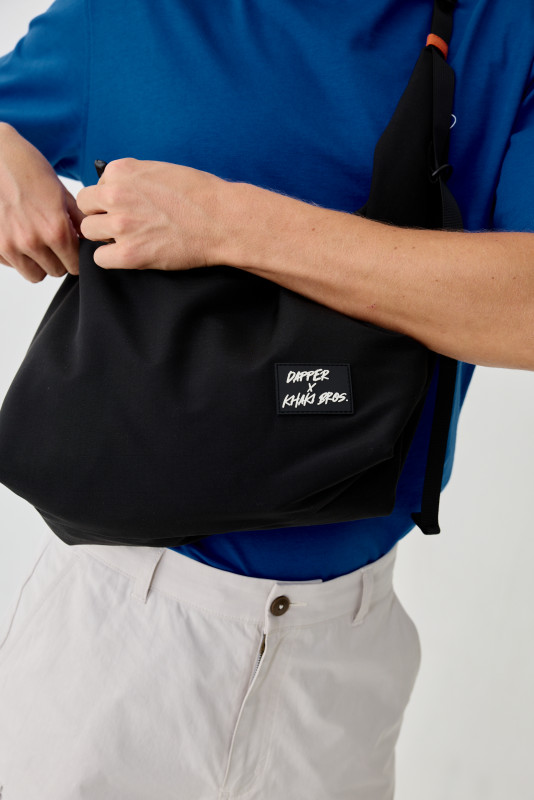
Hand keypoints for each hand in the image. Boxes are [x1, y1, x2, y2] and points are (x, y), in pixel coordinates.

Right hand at [0, 123, 83, 280]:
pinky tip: (18, 235)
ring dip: (39, 263)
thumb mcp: (62, 193)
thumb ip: (78, 221)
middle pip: (57, 271)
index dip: (76, 258)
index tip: (73, 249)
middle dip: (59, 259)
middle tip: (54, 242)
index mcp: (55, 229)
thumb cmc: (28, 168)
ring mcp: (11, 245)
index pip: (75, 265)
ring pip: (35, 274)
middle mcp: (33, 241)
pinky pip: (13, 265)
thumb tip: (92, 239)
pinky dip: (18, 256)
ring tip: (37, 242)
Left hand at [75, 157, 227, 270]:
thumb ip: (134, 178)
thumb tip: (119, 187)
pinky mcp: (129, 252)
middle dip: (100, 215)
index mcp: (122, 171)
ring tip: (127, 239)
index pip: (97, 185)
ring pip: (89, 231)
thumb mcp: (161, 170)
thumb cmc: (201, 195)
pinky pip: (100, 258)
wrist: (221, 220)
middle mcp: (116, 194)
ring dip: (104, 236)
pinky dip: (111, 258)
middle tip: (121, 224)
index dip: (109, 198)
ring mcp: (121, 224)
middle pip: (85, 206)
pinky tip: (129, 254)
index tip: (125, 207)